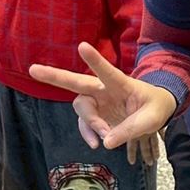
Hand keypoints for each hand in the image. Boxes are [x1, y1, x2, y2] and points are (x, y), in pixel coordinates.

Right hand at [29, 42, 176, 163]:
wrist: (155, 113)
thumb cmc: (156, 109)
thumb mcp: (151, 120)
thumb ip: (131, 130)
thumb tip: (107, 142)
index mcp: (122, 84)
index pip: (107, 70)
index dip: (94, 59)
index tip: (82, 45)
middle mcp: (105, 89)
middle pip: (77, 82)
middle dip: (55, 76)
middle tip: (33, 70)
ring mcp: (98, 102)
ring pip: (81, 108)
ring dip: (89, 123)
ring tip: (103, 138)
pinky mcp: (96, 115)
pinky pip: (85, 124)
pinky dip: (88, 134)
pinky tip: (96, 143)